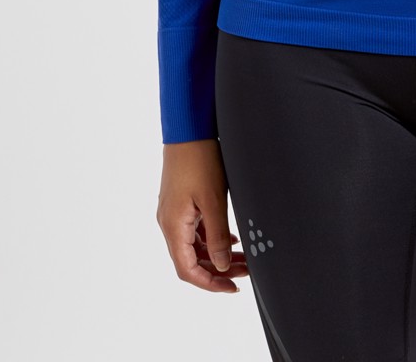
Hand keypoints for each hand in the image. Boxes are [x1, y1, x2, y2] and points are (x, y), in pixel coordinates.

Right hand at [157, 139, 249, 292]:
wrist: (188, 128)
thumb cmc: (199, 159)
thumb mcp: (213, 200)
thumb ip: (217, 236)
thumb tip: (221, 266)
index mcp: (173, 226)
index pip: (187, 270)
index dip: (209, 283)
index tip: (232, 287)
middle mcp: (170, 223)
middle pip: (192, 260)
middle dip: (218, 269)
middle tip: (246, 272)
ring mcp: (175, 212)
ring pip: (195, 245)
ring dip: (217, 253)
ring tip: (244, 257)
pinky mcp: (181, 202)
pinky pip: (195, 230)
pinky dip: (212, 238)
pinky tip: (230, 238)